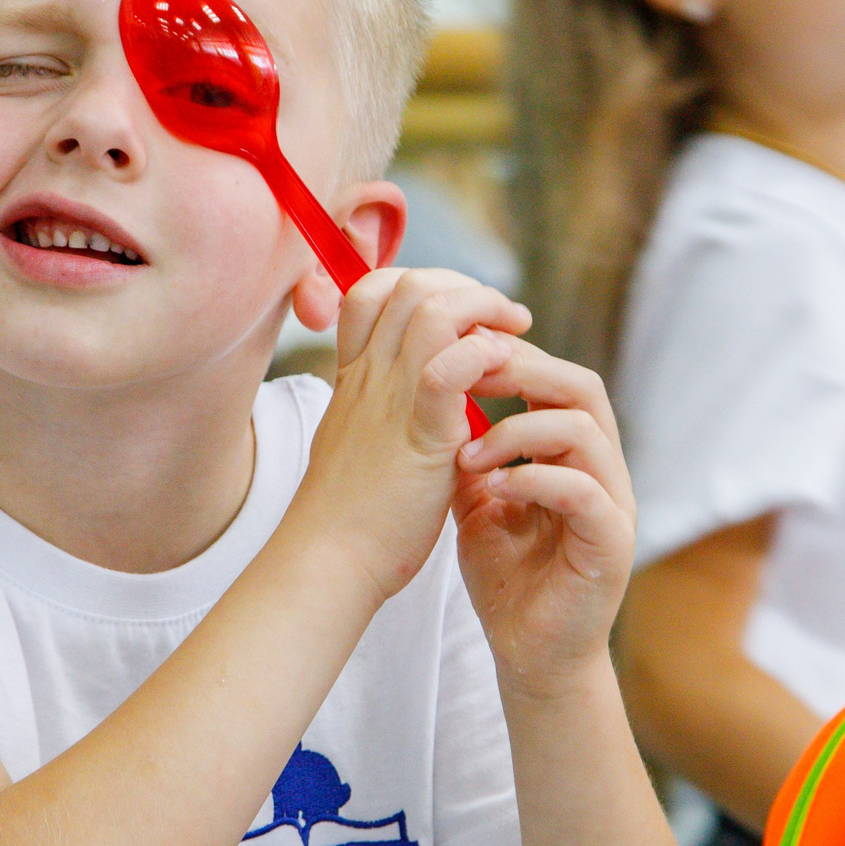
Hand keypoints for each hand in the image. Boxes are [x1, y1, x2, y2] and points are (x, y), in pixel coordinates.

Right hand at [298, 267, 528, 604]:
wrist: (328, 561)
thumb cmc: (348, 516)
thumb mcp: (358, 446)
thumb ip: (382, 413)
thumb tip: (417, 399)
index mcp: (354, 378)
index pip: (373, 292)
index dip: (420, 284)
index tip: (460, 312)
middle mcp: (368, 376)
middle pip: (409, 285)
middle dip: (465, 287)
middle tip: (503, 316)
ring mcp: (390, 399)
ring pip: (431, 309)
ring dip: (484, 309)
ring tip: (516, 332)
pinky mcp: (420, 433)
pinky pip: (449, 366)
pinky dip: (483, 354)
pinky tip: (505, 368)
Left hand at [450, 335, 636, 692]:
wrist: (529, 654)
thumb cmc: (507, 579)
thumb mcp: (477, 502)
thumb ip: (469, 454)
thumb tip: (433, 401)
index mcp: (572, 453)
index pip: (554, 378)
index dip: (508, 357)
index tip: (455, 355)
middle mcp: (602, 468)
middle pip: (581, 386)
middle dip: (522, 371)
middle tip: (467, 379)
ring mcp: (613, 503)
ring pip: (585, 430)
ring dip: (518, 431)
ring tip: (467, 455)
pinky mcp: (612, 543)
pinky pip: (584, 491)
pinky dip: (535, 479)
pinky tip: (493, 488)